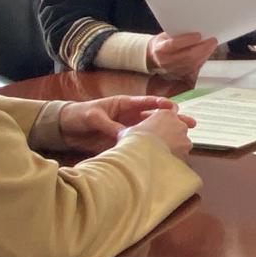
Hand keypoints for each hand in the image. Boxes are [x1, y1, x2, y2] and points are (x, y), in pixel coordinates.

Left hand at [58, 96, 195, 153]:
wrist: (63, 129)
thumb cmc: (79, 115)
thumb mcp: (94, 117)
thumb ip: (110, 125)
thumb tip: (125, 135)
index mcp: (125, 105)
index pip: (147, 103)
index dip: (161, 105)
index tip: (174, 109)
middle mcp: (130, 117)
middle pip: (156, 118)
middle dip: (173, 120)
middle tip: (191, 124)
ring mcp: (128, 131)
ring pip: (151, 133)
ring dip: (166, 135)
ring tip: (184, 140)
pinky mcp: (122, 143)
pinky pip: (139, 145)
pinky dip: (151, 149)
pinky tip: (164, 153)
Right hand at [149, 31, 219, 77]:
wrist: (153, 58)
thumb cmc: (162, 43)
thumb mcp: (165, 35)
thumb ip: (177, 34)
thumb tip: (195, 28)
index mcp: (160, 49)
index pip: (174, 45)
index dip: (187, 40)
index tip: (199, 35)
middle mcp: (166, 61)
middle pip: (187, 56)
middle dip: (202, 48)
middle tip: (212, 40)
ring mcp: (173, 70)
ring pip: (193, 64)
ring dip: (205, 54)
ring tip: (212, 45)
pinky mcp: (180, 75)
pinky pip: (195, 68)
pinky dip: (203, 60)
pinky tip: (207, 53)